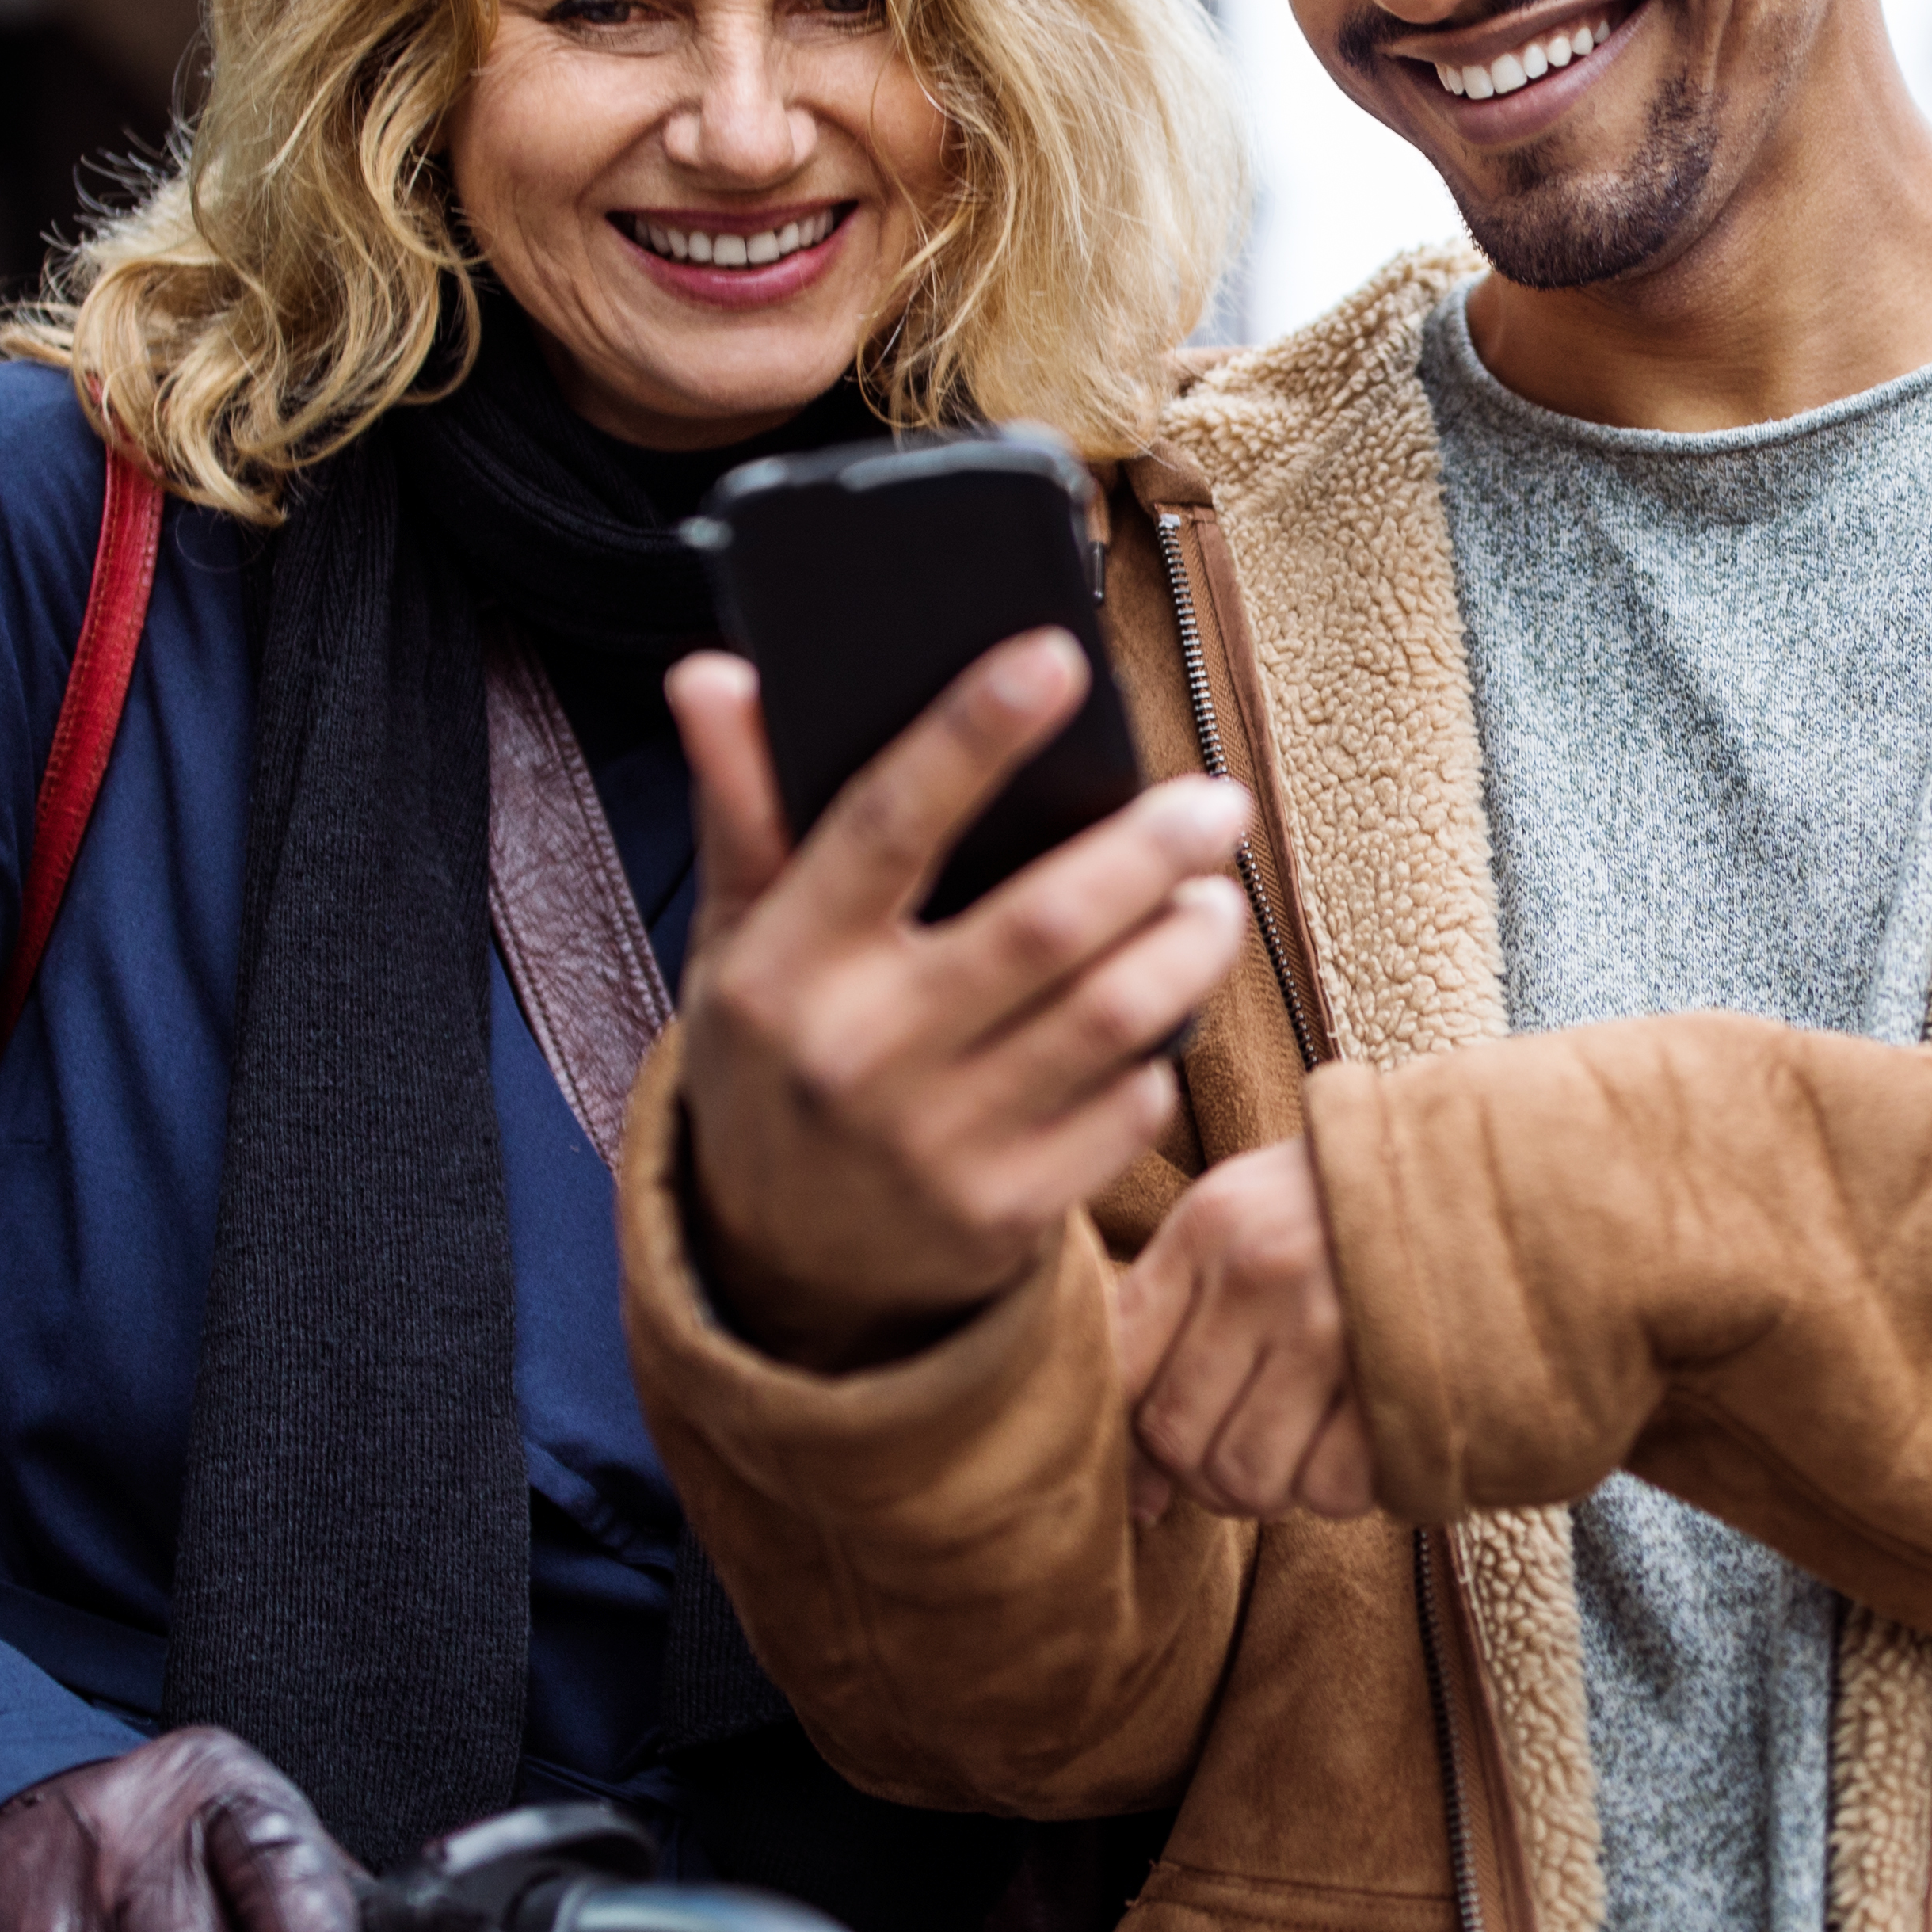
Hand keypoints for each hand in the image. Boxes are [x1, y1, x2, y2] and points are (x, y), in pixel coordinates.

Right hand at [668, 636, 1253, 1359]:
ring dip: (1187, 944)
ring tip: (1213, 898)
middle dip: (1150, 849)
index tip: (1053, 657)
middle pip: (1043, 924)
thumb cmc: (777, 1064)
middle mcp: (856, 1055)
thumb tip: (715, 674)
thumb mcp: (736, 946)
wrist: (780, 1273)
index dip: (971, 733)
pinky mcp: (1004, 1214)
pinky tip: (1161, 1015)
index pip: (887, 825)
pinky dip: (1159, 1056)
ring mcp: (934, 1143)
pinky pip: (1124, 1111)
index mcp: (784, 968)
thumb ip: (742, 810)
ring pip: (1110, 1017)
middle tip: (1216, 801)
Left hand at [1116, 1140, 1373, 1526]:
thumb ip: (1174, 1323)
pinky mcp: (1407, 1377)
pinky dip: (1341, 1490)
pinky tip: (1361, 1443)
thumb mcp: (1250, 1220)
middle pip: (1178, 1439)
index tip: (1156, 1463)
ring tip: (1306, 1447)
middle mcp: (1264, 1270)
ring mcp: (1338, 1325)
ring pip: (1250, 1477)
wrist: (1497, 1177)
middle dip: (1204, 1475)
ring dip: (1275, 1488)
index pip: (1120, 1366)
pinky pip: (1333, 1489)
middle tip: (1248, 1455)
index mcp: (1213, 1226)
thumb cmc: (1352, 1211)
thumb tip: (1139, 1497)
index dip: (1127, 1437)